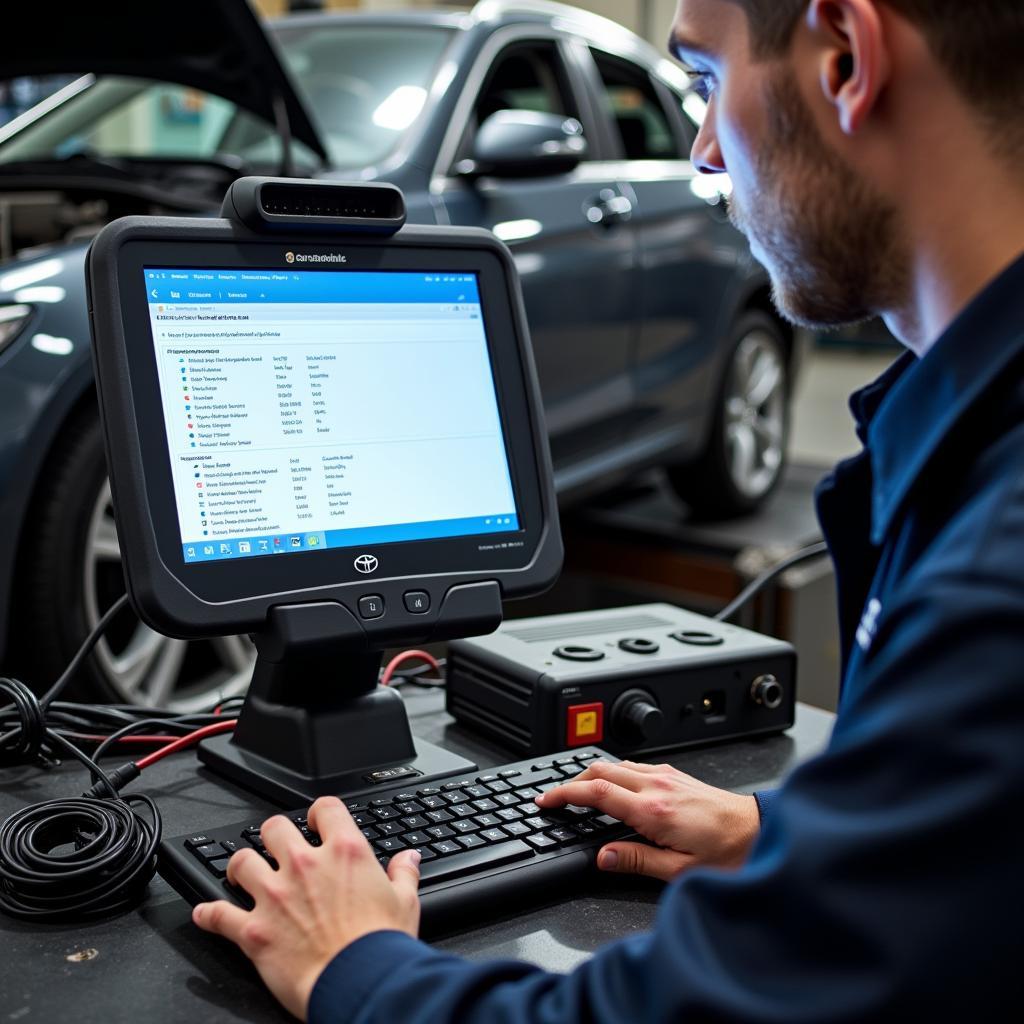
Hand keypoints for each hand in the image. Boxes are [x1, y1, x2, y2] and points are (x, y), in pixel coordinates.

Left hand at [192, 796, 421, 1020]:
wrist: (360, 983)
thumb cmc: (381, 945)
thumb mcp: (405, 902)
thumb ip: (403, 874)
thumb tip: (408, 858)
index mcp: (345, 852)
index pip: (325, 808)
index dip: (319, 812)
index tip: (317, 821)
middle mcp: (305, 866)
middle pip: (273, 828)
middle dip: (273, 836)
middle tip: (277, 848)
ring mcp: (275, 896)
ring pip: (241, 861)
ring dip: (240, 867)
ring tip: (242, 874)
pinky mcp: (254, 931)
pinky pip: (219, 915)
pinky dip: (210, 914)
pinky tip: (206, 913)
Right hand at [536, 760, 759, 881]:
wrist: (764, 832)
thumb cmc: (730, 854)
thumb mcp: (679, 870)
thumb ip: (635, 860)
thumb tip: (602, 856)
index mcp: (652, 811)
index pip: (595, 793)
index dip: (564, 794)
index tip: (546, 800)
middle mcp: (657, 786)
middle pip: (600, 770)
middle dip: (571, 781)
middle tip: (554, 797)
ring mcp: (667, 776)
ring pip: (616, 764)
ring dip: (592, 774)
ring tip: (579, 793)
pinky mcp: (677, 775)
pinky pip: (635, 765)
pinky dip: (614, 772)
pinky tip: (616, 786)